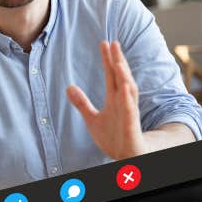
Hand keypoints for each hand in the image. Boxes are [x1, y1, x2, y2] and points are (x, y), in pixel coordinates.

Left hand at [67, 41, 144, 159]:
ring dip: (124, 75)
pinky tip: (126, 87)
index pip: (112, 75)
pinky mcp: (132, 126)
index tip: (105, 43)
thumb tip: (69, 87)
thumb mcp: (92, 119)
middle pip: (122, 77)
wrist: (126, 158)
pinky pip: (131, 110)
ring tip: (118, 61)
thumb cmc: (114, 138)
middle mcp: (124, 103)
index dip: (108, 59)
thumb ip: (82, 103)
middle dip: (118, 61)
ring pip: (129, 91)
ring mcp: (129, 113)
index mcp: (115, 99)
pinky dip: (128, 99)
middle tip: (113, 43)